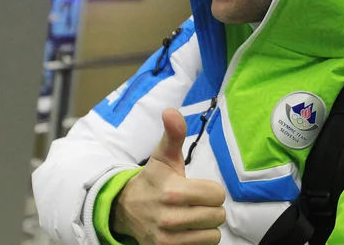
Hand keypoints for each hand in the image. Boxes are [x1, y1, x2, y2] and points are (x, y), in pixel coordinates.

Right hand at [113, 108, 225, 244]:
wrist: (126, 209)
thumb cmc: (153, 180)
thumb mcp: (163, 156)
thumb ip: (173, 134)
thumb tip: (171, 111)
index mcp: (173, 191)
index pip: (217, 195)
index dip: (211, 191)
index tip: (199, 189)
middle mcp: (169, 218)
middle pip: (217, 216)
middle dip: (210, 208)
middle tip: (196, 203)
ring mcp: (168, 239)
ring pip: (213, 235)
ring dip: (206, 226)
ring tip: (192, 217)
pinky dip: (199, 240)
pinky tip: (188, 231)